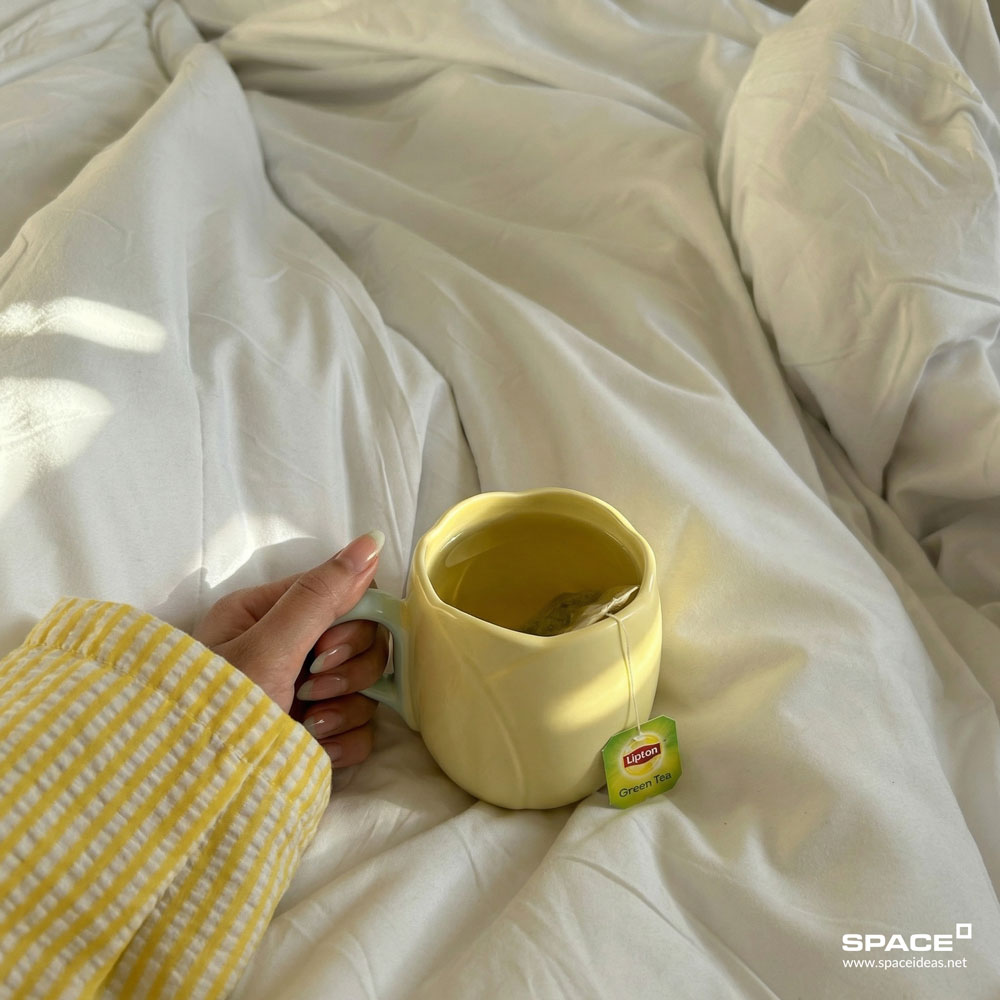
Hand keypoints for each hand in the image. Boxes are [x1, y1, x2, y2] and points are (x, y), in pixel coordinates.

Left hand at [192, 531, 388, 765]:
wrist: (191, 794)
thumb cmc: (213, 712)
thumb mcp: (266, 649)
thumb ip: (320, 596)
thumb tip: (370, 540)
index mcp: (268, 614)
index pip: (345, 594)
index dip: (351, 622)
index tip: (324, 650)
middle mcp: (287, 648)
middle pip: (364, 640)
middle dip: (346, 670)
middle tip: (311, 690)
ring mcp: (303, 694)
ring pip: (366, 686)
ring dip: (344, 706)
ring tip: (307, 725)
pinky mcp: (317, 734)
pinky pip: (361, 726)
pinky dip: (344, 740)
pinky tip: (313, 747)